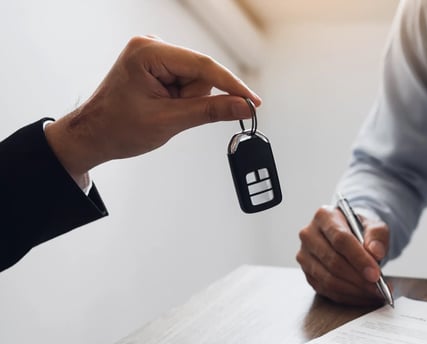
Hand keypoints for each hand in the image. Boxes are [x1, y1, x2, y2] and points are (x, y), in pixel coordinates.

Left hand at [45, 35, 260, 183]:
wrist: (93, 136)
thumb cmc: (119, 128)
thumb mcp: (170, 121)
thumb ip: (211, 111)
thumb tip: (243, 106)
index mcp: (148, 52)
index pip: (203, 66)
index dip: (232, 85)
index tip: (254, 102)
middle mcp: (151, 45)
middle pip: (200, 73)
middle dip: (194, 99)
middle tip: (171, 115)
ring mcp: (154, 53)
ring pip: (196, 79)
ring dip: (186, 101)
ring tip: (161, 111)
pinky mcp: (158, 64)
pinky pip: (187, 82)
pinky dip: (182, 98)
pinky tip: (163, 106)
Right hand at [297, 204, 390, 305]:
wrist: (349, 236)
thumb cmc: (360, 230)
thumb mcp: (374, 226)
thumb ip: (377, 236)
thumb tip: (376, 253)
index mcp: (324, 216)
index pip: (340, 240)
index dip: (359, 259)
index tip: (376, 274)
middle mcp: (309, 235)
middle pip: (333, 262)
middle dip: (359, 278)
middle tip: (378, 287)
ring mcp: (305, 256)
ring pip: (328, 280)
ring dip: (354, 290)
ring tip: (374, 293)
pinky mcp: (308, 274)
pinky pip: (327, 291)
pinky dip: (347, 297)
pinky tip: (363, 296)